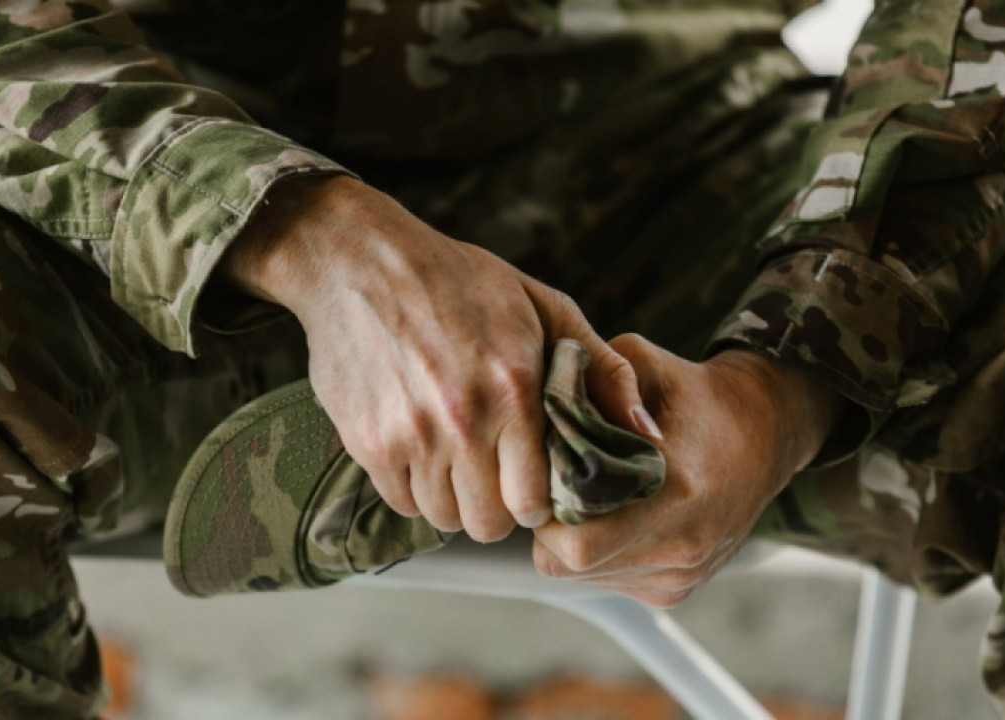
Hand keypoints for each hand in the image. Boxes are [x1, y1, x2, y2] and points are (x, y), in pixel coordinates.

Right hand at [221, 176, 650, 541]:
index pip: (537, 501)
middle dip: (500, 508)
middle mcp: (463, 421)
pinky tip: (423, 451)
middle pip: (490, 523)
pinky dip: (415, 489)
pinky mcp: (368, 443)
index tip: (533, 480)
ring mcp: (411, 436)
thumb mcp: (546, 307)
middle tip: (497, 475)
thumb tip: (646, 433)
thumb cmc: (458, 281)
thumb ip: (603, 370)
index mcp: (515, 388)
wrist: (358, 262)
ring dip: (456, 499)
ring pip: (444, 518)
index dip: (540, 499)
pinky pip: (401, 502)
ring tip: (459, 459)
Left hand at [532, 333, 840, 605]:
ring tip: (587, 497)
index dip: (543, 510)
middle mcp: (681, 542)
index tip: (541, 477)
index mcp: (674, 488)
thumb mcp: (642, 362)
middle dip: (548, 527)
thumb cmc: (693, 393)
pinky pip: (610, 582)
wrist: (765, 432)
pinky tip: (612, 517)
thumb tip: (538, 414)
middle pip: (571, 563)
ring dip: (571, 542)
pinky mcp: (677, 589)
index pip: (576, 542)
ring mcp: (680, 572)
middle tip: (554, 487)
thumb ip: (589, 380)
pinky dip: (598, 555)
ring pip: (585, 577)